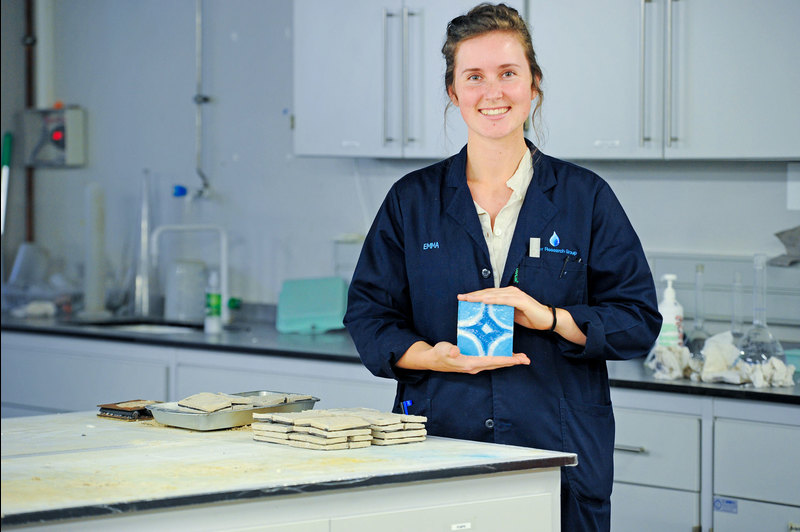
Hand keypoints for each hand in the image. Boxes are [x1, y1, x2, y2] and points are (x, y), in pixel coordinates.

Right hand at [397, 341, 529, 373]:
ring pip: (495, 363)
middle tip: (526, 359)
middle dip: (512, 362)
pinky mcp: (473, 362)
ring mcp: (475, 365)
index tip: (519, 359)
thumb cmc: (438, 354)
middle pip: (498, 364)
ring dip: (508, 361)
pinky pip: (490, 360)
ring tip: (520, 357)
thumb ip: (450, 351)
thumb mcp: (443, 350)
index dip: (506, 360)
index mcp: (470, 363)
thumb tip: (455, 351)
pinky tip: (504, 352)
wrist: (432, 360)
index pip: (492, 362)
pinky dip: (499, 358)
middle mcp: (475, 366)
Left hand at [458, 286, 551, 330]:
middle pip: (488, 292)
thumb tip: (486, 315)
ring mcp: (515, 294)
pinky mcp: (521, 300)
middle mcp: (510, 291)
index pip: (488, 294)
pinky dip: (494, 300)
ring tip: (468, 299)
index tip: (463, 298)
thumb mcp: (511, 315)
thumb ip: (500, 312)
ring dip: (480, 296)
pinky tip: (484, 301)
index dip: (475, 296)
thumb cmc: (530, 317)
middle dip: (473, 295)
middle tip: (461, 297)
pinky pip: (504, 300)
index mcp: (507, 294)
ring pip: (494, 294)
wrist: (547, 320)